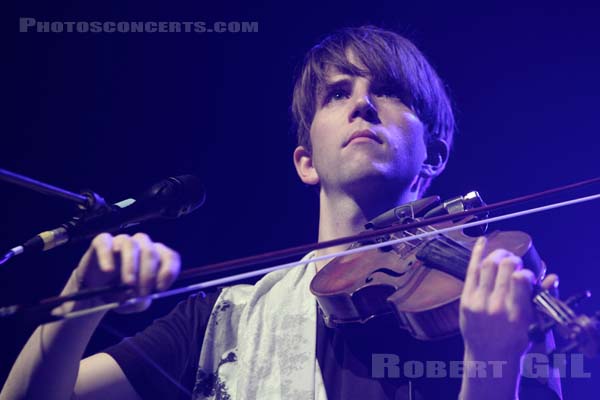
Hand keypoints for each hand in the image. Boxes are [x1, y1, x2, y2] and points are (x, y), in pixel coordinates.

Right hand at [73, 232, 180, 312]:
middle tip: (142, 292)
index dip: (169, 271)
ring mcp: (121, 241)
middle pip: (151, 251)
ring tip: (128, 283)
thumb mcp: (134, 304)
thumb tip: (139, 297)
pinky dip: (107, 256)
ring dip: (131, 265)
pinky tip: (108, 270)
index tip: (161, 288)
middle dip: (148, 274)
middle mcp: (141, 245)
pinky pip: (105, 243)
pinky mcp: (101, 242)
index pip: (170, 257)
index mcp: (156, 257)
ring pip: (130, 245)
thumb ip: (141, 302)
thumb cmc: (120, 294)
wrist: (94, 294)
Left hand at [459, 237, 535, 361]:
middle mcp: (495, 306)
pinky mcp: (466, 300)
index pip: (520, 279)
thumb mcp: (533, 324)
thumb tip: (552, 277)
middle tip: (515, 263)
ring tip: (503, 256)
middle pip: (503, 267)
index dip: (526, 272)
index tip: (527, 276)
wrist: (489, 356)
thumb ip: (541, 298)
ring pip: (486, 265)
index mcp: (516, 314)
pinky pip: (471, 271)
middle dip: (512, 259)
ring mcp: (478, 302)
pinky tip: (482, 242)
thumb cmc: (515, 340)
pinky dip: (477, 254)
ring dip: (497, 255)